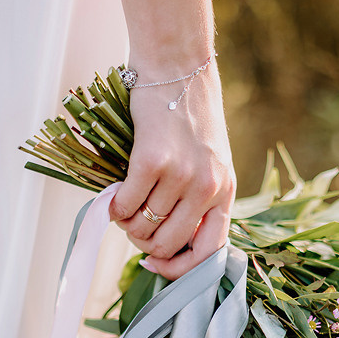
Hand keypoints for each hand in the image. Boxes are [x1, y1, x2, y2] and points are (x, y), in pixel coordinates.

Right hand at [109, 65, 235, 278]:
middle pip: (169, 244)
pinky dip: (114, 208)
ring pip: (143, 227)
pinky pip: (125, 205)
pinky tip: (113, 196)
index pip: (209, 253)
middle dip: (144, 244)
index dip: (179, 269)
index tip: (156, 265)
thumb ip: (197, 198)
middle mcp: (208, 188)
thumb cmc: (187, 116)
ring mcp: (182, 176)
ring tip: (123, 206)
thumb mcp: (209, 161)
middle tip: (132, 226)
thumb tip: (164, 242)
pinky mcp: (153, 162)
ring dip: (126, 224)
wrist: (177, 69)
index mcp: (225, 191)